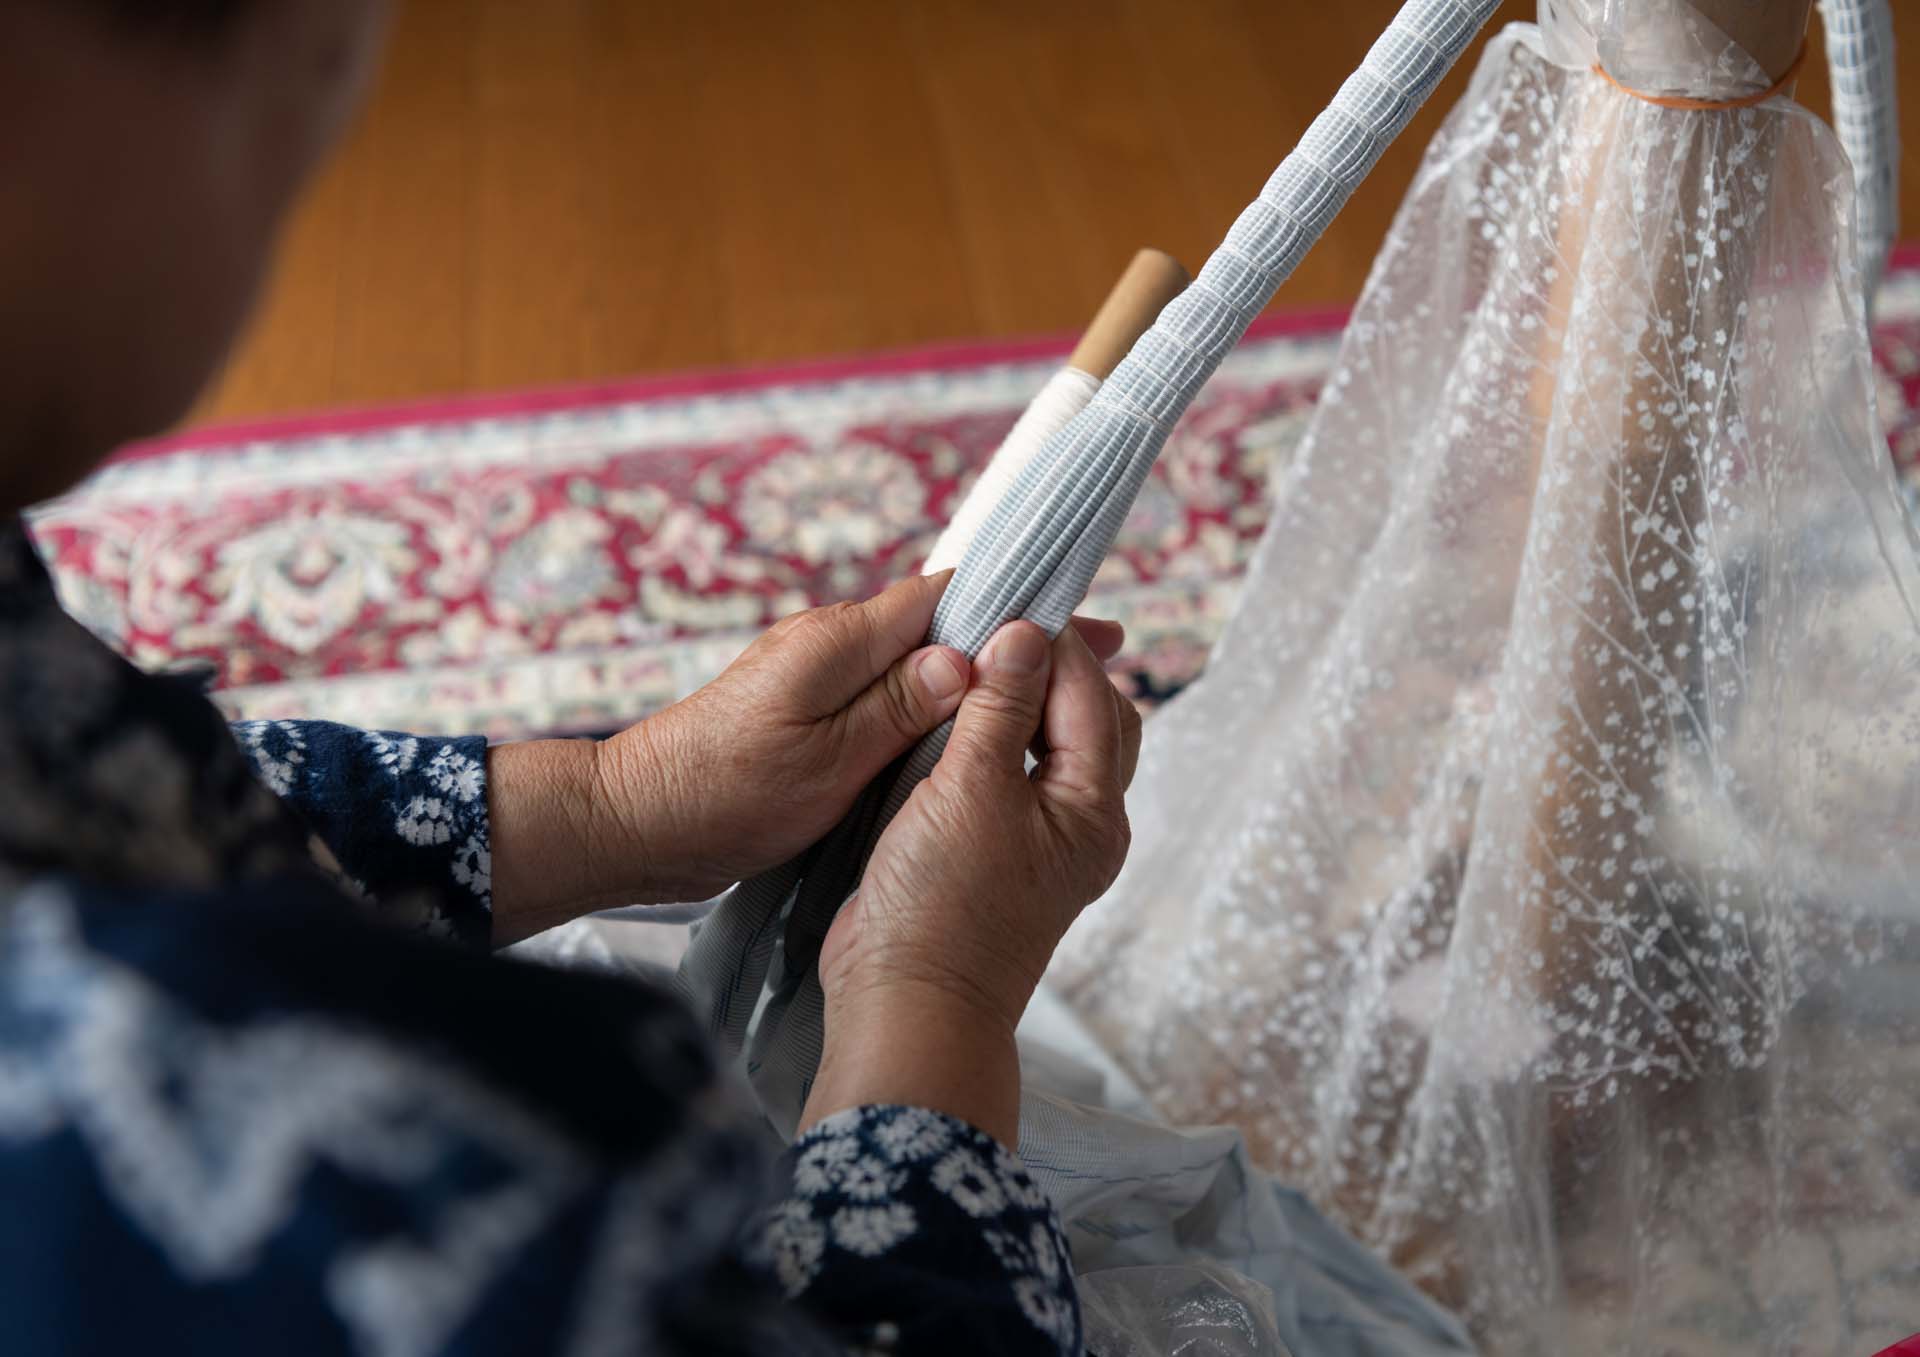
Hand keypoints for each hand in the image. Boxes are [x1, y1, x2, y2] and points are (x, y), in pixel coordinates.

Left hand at [486, 574, 1124, 943]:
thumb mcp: (825, 761)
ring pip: (917, 656)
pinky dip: (937, 695)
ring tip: (1051, 685)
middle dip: (1015, 635)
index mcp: (840, 641)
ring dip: (979, 665)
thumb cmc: (723, 796)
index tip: (1082, 618)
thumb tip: (969, 658)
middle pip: (941, 621)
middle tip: (1096, 652)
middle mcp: (830, 641)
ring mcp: (816, 671)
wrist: (636, 822)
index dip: (1020, 604)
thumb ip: (897, 707)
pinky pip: (889, 686)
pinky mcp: (806, 705)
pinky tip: (969, 720)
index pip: (948, 597)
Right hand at [801, 619, 1142, 1143]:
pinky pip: (1006, 775)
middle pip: (1086, 717)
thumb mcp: (969, 791)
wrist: (905, 1005)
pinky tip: (951, 717)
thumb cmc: (943, 908)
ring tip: (970, 662)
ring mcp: (1038, 839)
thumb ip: (1000, 707)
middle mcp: (1079, 821)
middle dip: (1047, 666)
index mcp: (1094, 808)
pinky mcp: (993, 851)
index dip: (1054, 642)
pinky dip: (988, 736)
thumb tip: (1024, 634)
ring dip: (1016, 700)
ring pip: (1045, 745)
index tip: (1009, 598)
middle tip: (993, 624)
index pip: (1092, 696)